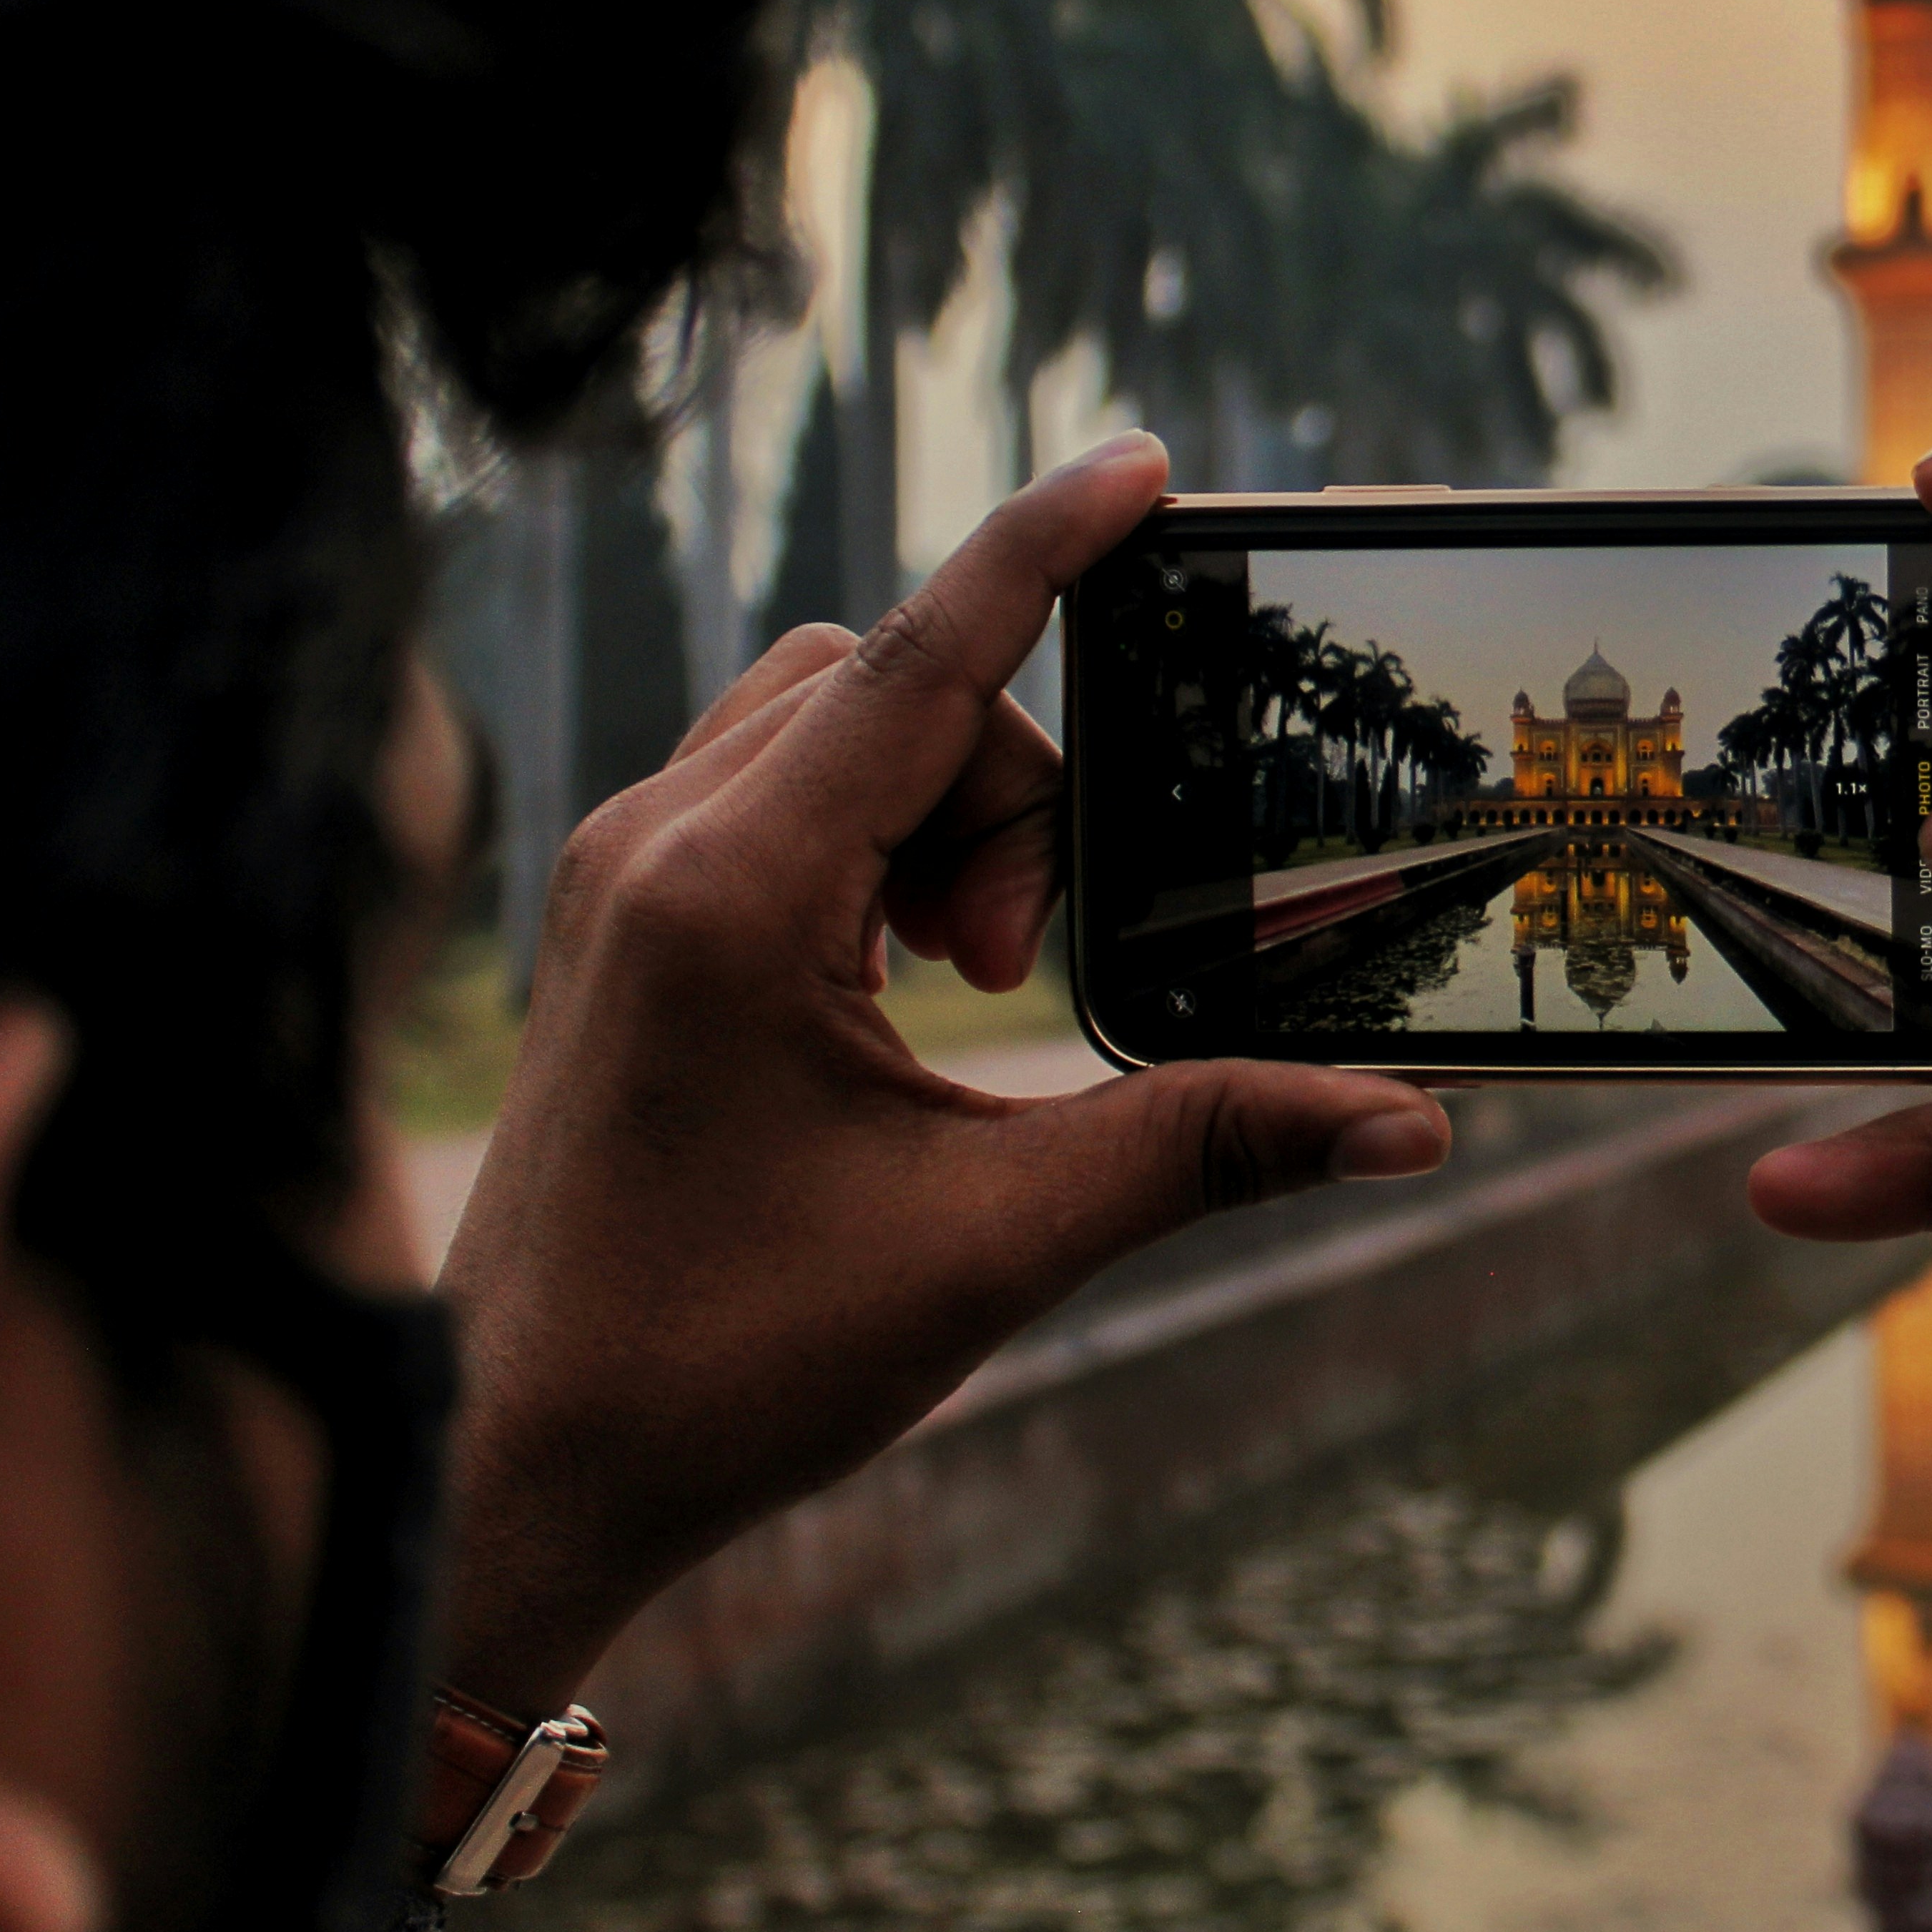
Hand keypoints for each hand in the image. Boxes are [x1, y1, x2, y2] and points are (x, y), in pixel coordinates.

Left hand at [431, 432, 1450, 1718]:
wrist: (520, 1465)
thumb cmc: (725, 1363)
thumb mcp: (998, 1245)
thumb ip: (1207, 1146)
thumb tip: (1411, 1128)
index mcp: (734, 893)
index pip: (925, 658)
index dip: (1044, 549)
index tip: (1141, 466)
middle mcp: (656, 847)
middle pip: (891, 686)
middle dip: (1008, 792)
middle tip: (1014, 973)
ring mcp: (620, 877)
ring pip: (828, 721)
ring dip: (940, 811)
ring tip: (963, 983)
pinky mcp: (619, 920)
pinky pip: (772, 785)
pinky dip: (872, 840)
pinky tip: (900, 984)